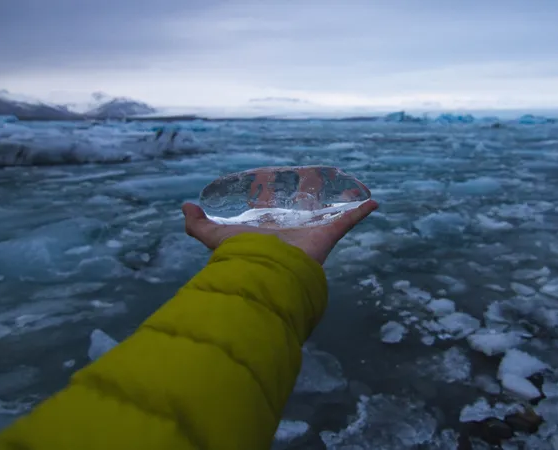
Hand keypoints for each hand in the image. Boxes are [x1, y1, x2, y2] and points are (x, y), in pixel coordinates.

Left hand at [181, 200, 378, 264]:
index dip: (277, 198)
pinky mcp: (327, 235)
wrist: (265, 271)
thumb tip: (184, 206)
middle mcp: (291, 230)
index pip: (275, 211)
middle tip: (315, 181)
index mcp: (269, 228)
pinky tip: (372, 202)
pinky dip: (361, 211)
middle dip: (311, 198)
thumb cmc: (241, 255)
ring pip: (328, 214)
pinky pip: (348, 221)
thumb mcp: (212, 237)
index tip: (279, 184)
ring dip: (339, 202)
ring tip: (348, 189)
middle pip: (303, 211)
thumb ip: (196, 225)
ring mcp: (311, 232)